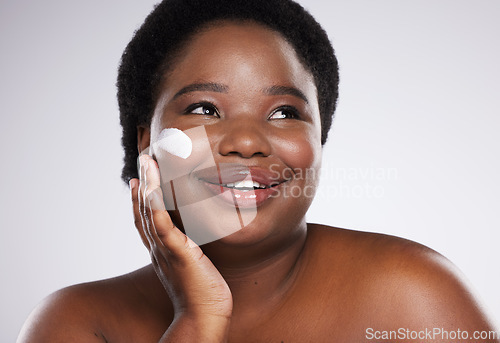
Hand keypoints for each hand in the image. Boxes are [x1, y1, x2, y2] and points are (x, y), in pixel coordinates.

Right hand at [130, 154, 232, 338]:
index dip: (141, 199)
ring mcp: (166, 251)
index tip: (141, 179)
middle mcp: (158, 249)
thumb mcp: (193, 265)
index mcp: (162, 252)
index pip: (146, 220)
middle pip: (144, 211)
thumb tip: (196, 240)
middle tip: (142, 161)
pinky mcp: (179, 254)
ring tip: (147, 163)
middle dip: (143, 184)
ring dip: (147, 186)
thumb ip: (189, 250)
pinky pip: (163, 227)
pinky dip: (155, 207)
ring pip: (150, 213)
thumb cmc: (203, 294)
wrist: (204, 317)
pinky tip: (152, 190)